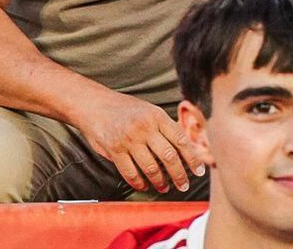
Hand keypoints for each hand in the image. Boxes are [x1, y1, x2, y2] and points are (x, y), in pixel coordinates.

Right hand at [72, 90, 206, 193]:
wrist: (94, 104)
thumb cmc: (125, 109)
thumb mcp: (148, 110)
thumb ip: (164, 127)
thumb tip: (185, 148)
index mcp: (157, 116)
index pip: (181, 140)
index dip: (192, 158)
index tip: (199, 171)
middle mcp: (145, 127)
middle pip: (169, 157)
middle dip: (179, 175)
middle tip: (184, 185)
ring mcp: (129, 139)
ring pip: (151, 168)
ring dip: (160, 182)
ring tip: (164, 187)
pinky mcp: (115, 150)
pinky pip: (131, 173)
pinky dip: (140, 183)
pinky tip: (144, 185)